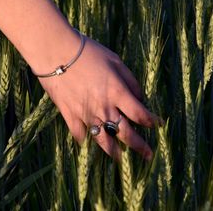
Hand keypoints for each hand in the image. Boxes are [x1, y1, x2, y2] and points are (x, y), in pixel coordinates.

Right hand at [38, 36, 160, 160]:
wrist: (55, 53)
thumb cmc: (86, 52)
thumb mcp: (114, 60)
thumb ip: (130, 80)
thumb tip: (139, 97)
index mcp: (117, 93)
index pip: (140, 114)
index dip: (151, 122)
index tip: (157, 125)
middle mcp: (104, 107)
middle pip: (126, 133)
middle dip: (139, 146)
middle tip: (147, 154)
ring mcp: (86, 114)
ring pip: (104, 140)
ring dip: (115, 152)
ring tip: (121, 160)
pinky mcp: (69, 115)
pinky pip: (80, 135)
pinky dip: (85, 141)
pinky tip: (90, 144)